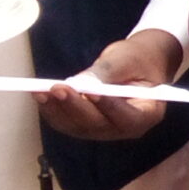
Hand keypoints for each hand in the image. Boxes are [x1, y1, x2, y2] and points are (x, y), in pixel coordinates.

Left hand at [36, 30, 182, 141]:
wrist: (135, 65)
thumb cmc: (138, 60)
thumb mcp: (128, 59)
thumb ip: (107, 72)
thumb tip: (81, 83)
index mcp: (147, 113)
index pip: (129, 117)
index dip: (110, 107)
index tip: (92, 92)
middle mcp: (125, 127)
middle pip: (98, 124)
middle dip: (76, 107)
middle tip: (59, 89)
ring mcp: (105, 129)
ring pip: (78, 126)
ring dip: (58, 110)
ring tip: (41, 91)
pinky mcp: (86, 125)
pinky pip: (66, 123)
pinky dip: (52, 110)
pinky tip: (40, 96)